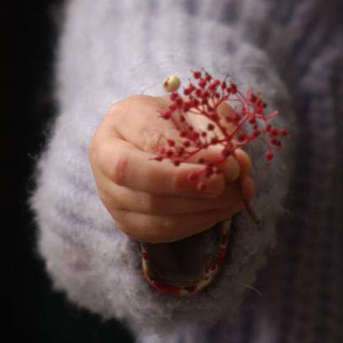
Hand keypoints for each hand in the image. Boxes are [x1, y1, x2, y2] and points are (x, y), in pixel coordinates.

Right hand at [89, 95, 254, 243]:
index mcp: (122, 118)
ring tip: (237, 196)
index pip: (151, 139)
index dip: (191, 154)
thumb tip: (236, 163)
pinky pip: (160, 230)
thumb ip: (217, 130)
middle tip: (227, 184)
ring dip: (201, 207)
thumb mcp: (198, 111)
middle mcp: (104, 156)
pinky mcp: (125, 221)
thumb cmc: (178, 121)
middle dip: (189, 184)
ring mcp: (110, 194)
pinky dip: (197, 223)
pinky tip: (222, 210)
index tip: (228, 161)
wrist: (154, 142)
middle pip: (140, 176)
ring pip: (153, 209)